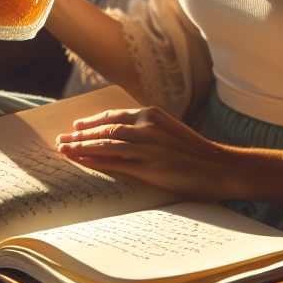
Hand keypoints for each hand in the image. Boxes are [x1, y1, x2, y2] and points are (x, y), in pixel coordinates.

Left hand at [55, 107, 230, 199]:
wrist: (219, 167)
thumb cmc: (196, 153)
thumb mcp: (170, 132)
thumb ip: (148, 131)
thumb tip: (123, 139)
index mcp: (152, 115)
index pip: (114, 116)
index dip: (93, 121)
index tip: (77, 126)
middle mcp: (147, 126)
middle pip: (105, 129)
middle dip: (81, 134)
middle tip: (62, 138)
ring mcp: (147, 146)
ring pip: (105, 143)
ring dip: (81, 147)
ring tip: (64, 149)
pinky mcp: (149, 166)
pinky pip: (114, 161)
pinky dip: (94, 160)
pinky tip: (81, 161)